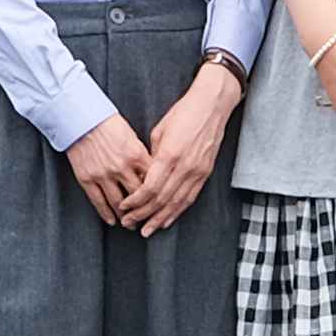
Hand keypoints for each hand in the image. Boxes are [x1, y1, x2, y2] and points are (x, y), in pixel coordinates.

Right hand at [62, 117, 158, 228]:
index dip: (156, 194)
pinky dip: (106, 214)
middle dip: (144, 210)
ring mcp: (103, 175)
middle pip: (137, 196)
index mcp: (135, 154)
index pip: (151, 181)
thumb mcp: (132, 136)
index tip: (158, 202)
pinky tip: (112, 221)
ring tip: (130, 224)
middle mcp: (121, 167)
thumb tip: (150, 175)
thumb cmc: (108, 124)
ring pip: (118, 203)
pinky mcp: (87, 179)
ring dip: (126, 217)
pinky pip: (98, 201)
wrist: (81, 118)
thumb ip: (141, 156)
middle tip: (148, 219)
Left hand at [130, 67, 237, 233]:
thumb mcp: (159, 131)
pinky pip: (189, 198)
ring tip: (147, 230)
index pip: (149, 187)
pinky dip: (177, 211)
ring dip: (159, 219)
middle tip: (129, 223)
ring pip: (175, 203)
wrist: (211, 105)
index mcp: (169, 154)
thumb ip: (152, 156)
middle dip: (143, 214)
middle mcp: (184, 166)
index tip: (124, 207)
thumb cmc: (183, 113)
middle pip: (160, 199)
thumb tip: (144, 174)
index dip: (135, 201)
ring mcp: (197, 171)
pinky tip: (167, 220)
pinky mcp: (205, 173)